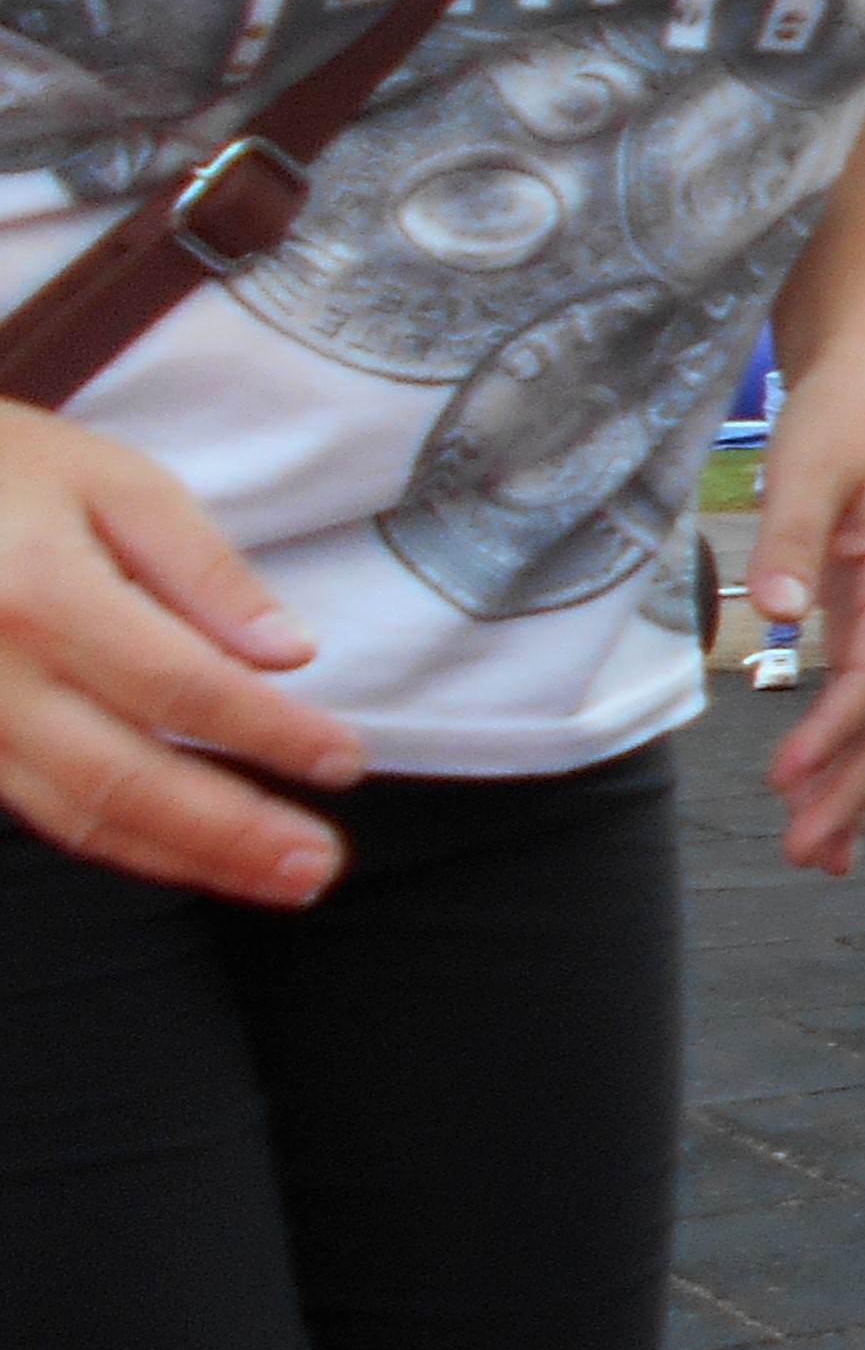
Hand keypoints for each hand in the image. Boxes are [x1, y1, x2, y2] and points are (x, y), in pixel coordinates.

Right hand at [0, 403, 358, 904]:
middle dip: (233, 832)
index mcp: (40, 595)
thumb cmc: (9, 470)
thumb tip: (290, 652)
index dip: (271, 733)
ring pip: (77, 815)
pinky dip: (123, 844)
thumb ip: (204, 568)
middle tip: (322, 864)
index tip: (346, 761)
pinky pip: (39, 809)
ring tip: (281, 879)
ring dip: (185, 859)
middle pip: (125, 777)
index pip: (181, 687)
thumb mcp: (117, 482)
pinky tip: (194, 857)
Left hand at [755, 370, 864, 873]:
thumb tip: (775, 611)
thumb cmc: (840, 421)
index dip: (834, 731)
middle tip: (805, 853)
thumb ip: (791, 536)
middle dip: (855, 789)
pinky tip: (833, 808)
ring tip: (819, 857)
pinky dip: (858, 759)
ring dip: (859, 789)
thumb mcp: (806, 466)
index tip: (784, 779)